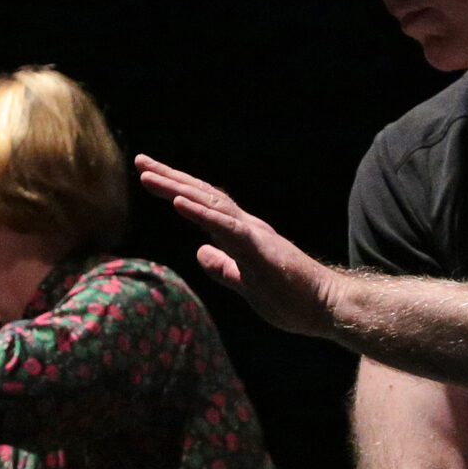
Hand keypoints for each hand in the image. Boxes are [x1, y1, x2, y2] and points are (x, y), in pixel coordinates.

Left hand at [133, 155, 340, 337]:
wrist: (327, 307)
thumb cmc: (292, 299)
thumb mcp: (245, 284)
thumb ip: (223, 268)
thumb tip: (200, 252)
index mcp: (242, 236)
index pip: (204, 207)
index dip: (176, 190)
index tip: (149, 177)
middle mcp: (246, 228)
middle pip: (202, 196)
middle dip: (170, 178)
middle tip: (140, 161)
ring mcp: (253, 236)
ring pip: (210, 205)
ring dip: (177, 188)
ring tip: (148, 175)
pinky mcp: (260, 250)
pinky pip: (226, 228)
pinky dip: (201, 213)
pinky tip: (178, 201)